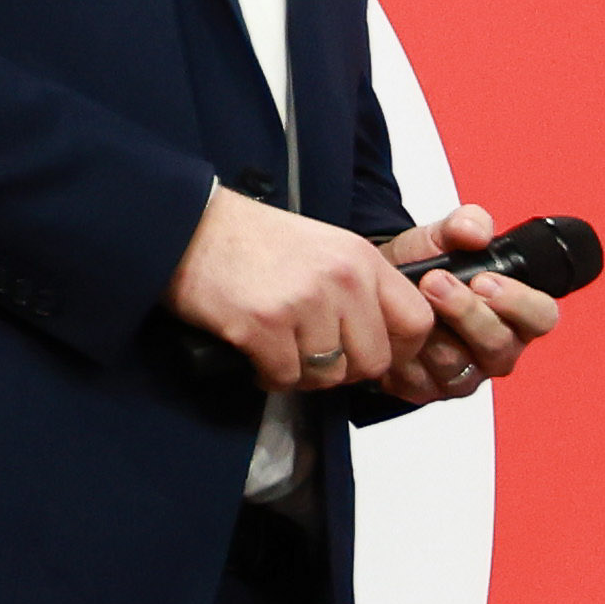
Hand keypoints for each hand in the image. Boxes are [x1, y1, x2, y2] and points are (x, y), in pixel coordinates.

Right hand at [170, 182, 433, 393]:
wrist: (187, 225)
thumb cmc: (251, 240)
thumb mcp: (325, 249)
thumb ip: (360, 290)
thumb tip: (383, 343)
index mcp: (362, 259)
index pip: (417, 322)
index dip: (401, 351)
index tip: (376, 356)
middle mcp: (342, 280)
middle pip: (374, 361)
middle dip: (346, 369)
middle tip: (316, 356)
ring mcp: (304, 303)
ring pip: (329, 375)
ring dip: (303, 373)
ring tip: (281, 348)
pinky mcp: (264, 326)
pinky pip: (285, 378)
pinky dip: (269, 375)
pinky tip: (255, 353)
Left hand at [367, 204, 555, 405]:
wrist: (376, 289)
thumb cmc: (420, 268)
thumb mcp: (439, 237)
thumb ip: (463, 224)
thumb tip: (478, 231)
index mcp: (515, 313)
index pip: (542, 317)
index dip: (519, 302)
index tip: (485, 279)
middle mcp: (497, 348)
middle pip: (499, 344)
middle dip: (466, 311)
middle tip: (435, 281)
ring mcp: (465, 373)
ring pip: (458, 364)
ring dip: (432, 331)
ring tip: (411, 298)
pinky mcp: (430, 391)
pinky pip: (422, 381)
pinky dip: (406, 352)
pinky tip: (395, 329)